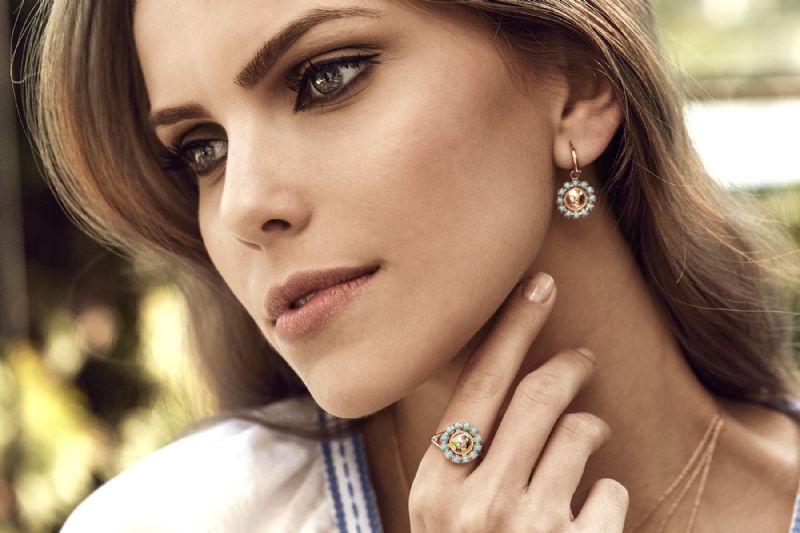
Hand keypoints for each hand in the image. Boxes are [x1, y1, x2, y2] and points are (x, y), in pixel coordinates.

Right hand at [408, 272, 628, 531]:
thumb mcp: (442, 514)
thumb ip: (460, 455)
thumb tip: (503, 376)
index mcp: (435, 485)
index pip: (478, 383)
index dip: (513, 327)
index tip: (540, 284)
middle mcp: (476, 502)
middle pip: (538, 395)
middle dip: (568, 365)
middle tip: (582, 358)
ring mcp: (529, 528)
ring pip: (581, 432)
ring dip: (592, 425)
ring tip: (588, 436)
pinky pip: (610, 488)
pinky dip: (607, 490)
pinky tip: (591, 510)